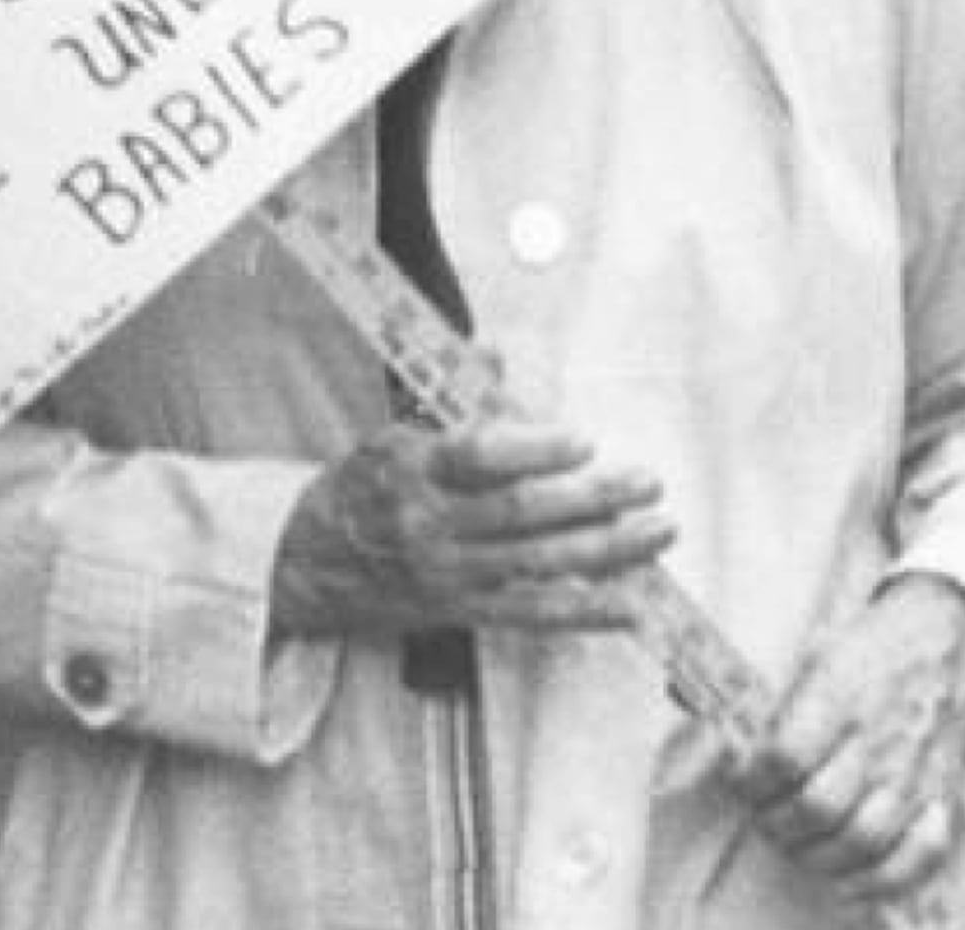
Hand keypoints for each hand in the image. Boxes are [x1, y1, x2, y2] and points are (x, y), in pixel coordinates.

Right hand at [269, 419, 674, 638]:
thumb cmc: (363, 490)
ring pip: (537, 565)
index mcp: (414, 470)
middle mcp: (433, 525)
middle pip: (520, 515)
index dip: (533, 451)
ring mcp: (451, 574)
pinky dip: (584, 612)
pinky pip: (532, 615)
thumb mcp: (395, 433)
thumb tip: (494, 350)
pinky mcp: (464, 611)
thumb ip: (455, 398)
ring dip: (606, 551)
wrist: (307, 567)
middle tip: (646, 482)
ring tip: (658, 530)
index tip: (583, 440)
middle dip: (591, 500)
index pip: (477, 458)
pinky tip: (630, 604)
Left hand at [726, 574, 964, 903]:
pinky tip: (851, 877)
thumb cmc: (873, 646)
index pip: (784, 755)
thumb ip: (759, 689)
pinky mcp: (939, 795)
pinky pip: (918, 856)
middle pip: (818, 807)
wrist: (954, 634)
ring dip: (817, 856)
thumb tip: (685, 696)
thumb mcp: (815, 649)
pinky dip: (883, 879)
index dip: (750, 780)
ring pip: (863, 840)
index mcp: (841, 691)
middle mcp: (878, 737)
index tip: (741, 780)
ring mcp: (913, 772)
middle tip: (767, 815)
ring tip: (800, 844)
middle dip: (777, 824)